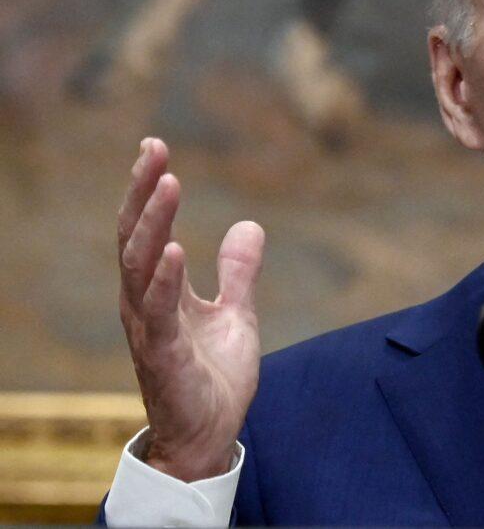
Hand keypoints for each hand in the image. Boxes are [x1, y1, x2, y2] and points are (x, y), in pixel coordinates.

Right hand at [117, 138, 264, 480]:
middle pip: (136, 237)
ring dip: (154, 223)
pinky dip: (165, 279)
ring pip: (141, 267)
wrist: (210, 436)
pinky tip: (175, 248)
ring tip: (168, 183)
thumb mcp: (236, 314)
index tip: (155, 146)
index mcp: (159, 290)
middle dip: (143, 192)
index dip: (150, 189)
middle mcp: (145, 303)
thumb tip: (249, 224)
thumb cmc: (213, 376)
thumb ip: (238, 272)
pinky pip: (159, 312)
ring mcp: (151, 328)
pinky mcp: (164, 356)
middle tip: (153, 149)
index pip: (149, 229)